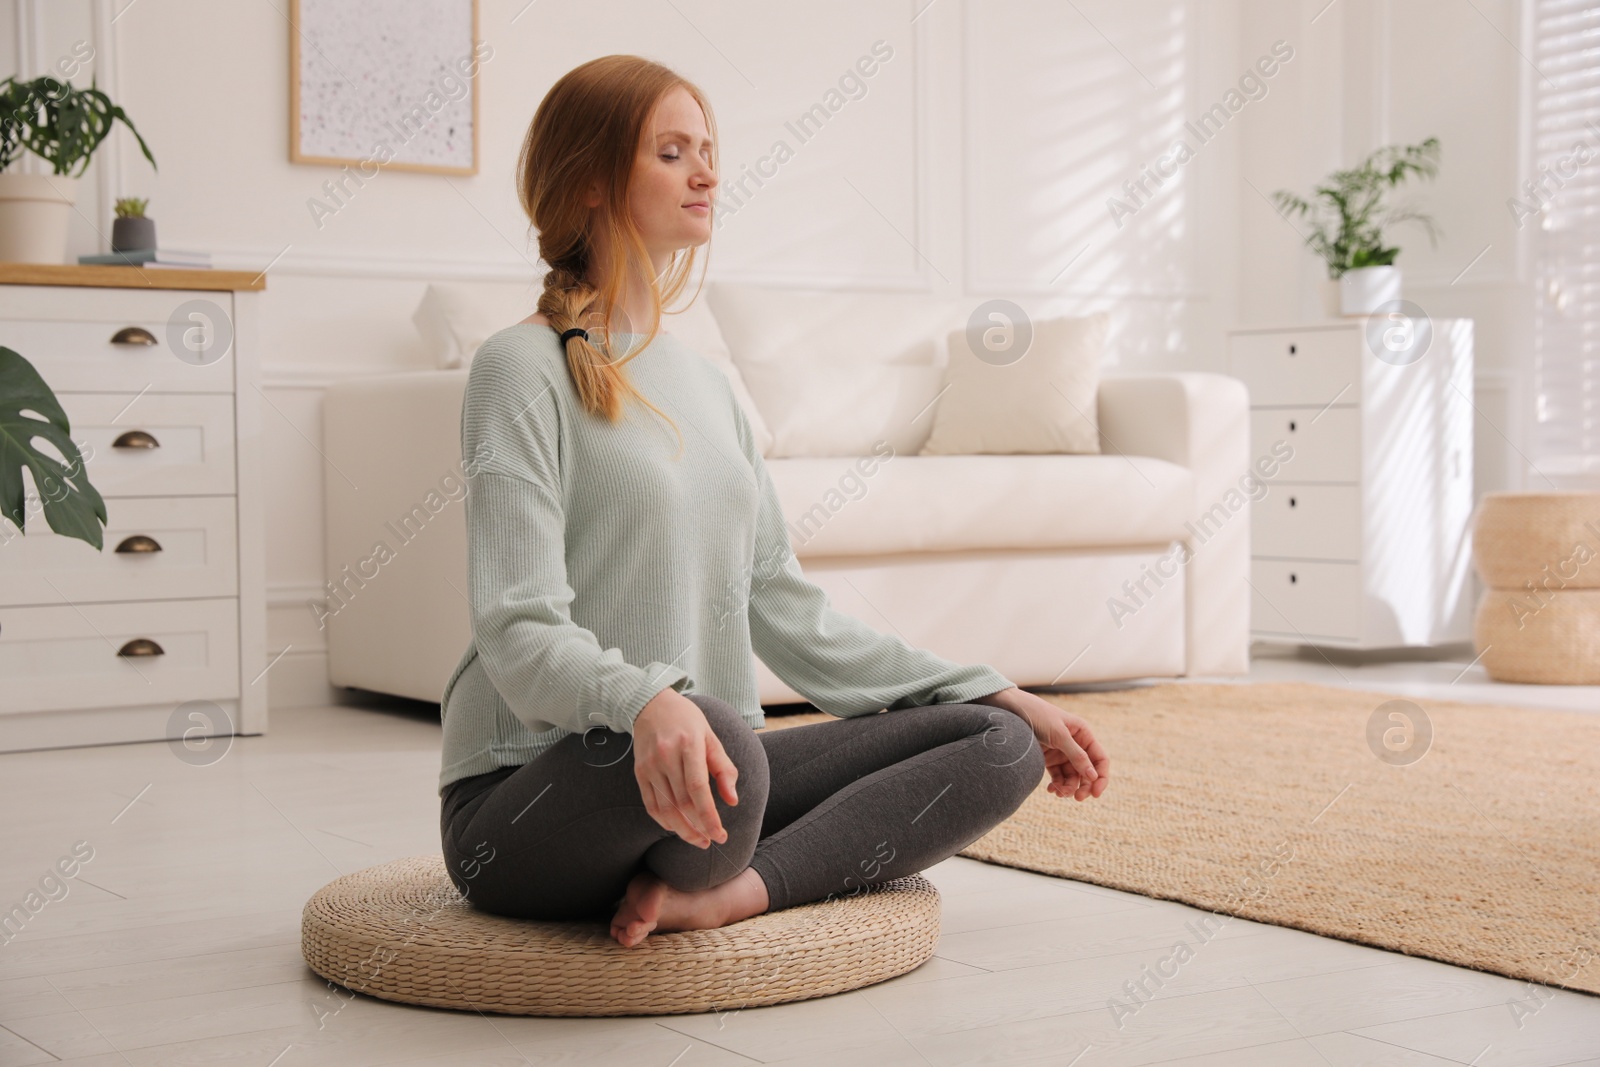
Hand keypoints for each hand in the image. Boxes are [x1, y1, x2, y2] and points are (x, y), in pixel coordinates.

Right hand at [631, 689, 738, 847]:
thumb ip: (724, 768)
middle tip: (712, 840)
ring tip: (698, 840)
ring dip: (683, 830)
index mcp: (688, 744)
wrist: (650, 704)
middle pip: (682, 803)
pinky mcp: (639, 772)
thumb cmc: (687, 721)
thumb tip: (732, 801)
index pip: (698, 789)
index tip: (720, 834)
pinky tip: (677, 829)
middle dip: (699, 827)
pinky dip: (664, 821)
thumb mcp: (711, 737)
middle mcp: (666, 756)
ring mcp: (650, 765)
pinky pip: (651, 805)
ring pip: (666, 808)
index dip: (709, 816)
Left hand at [971, 687, 1109, 800]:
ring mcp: (1061, 752)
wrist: (1011, 710)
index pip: (1100, 759)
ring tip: (1058, 793)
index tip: (1095, 794)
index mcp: (1083, 734)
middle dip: (1084, 786)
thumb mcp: (1058, 735)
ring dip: (1068, 788)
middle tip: (1077, 798)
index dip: (1101, 777)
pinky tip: (1050, 789)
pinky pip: (1058, 777)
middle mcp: (1075, 744)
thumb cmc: (1037, 716)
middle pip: (1088, 771)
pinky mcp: (1048, 759)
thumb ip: (1076, 755)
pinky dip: (1057, 785)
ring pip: (1072, 777)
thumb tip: (1093, 776)